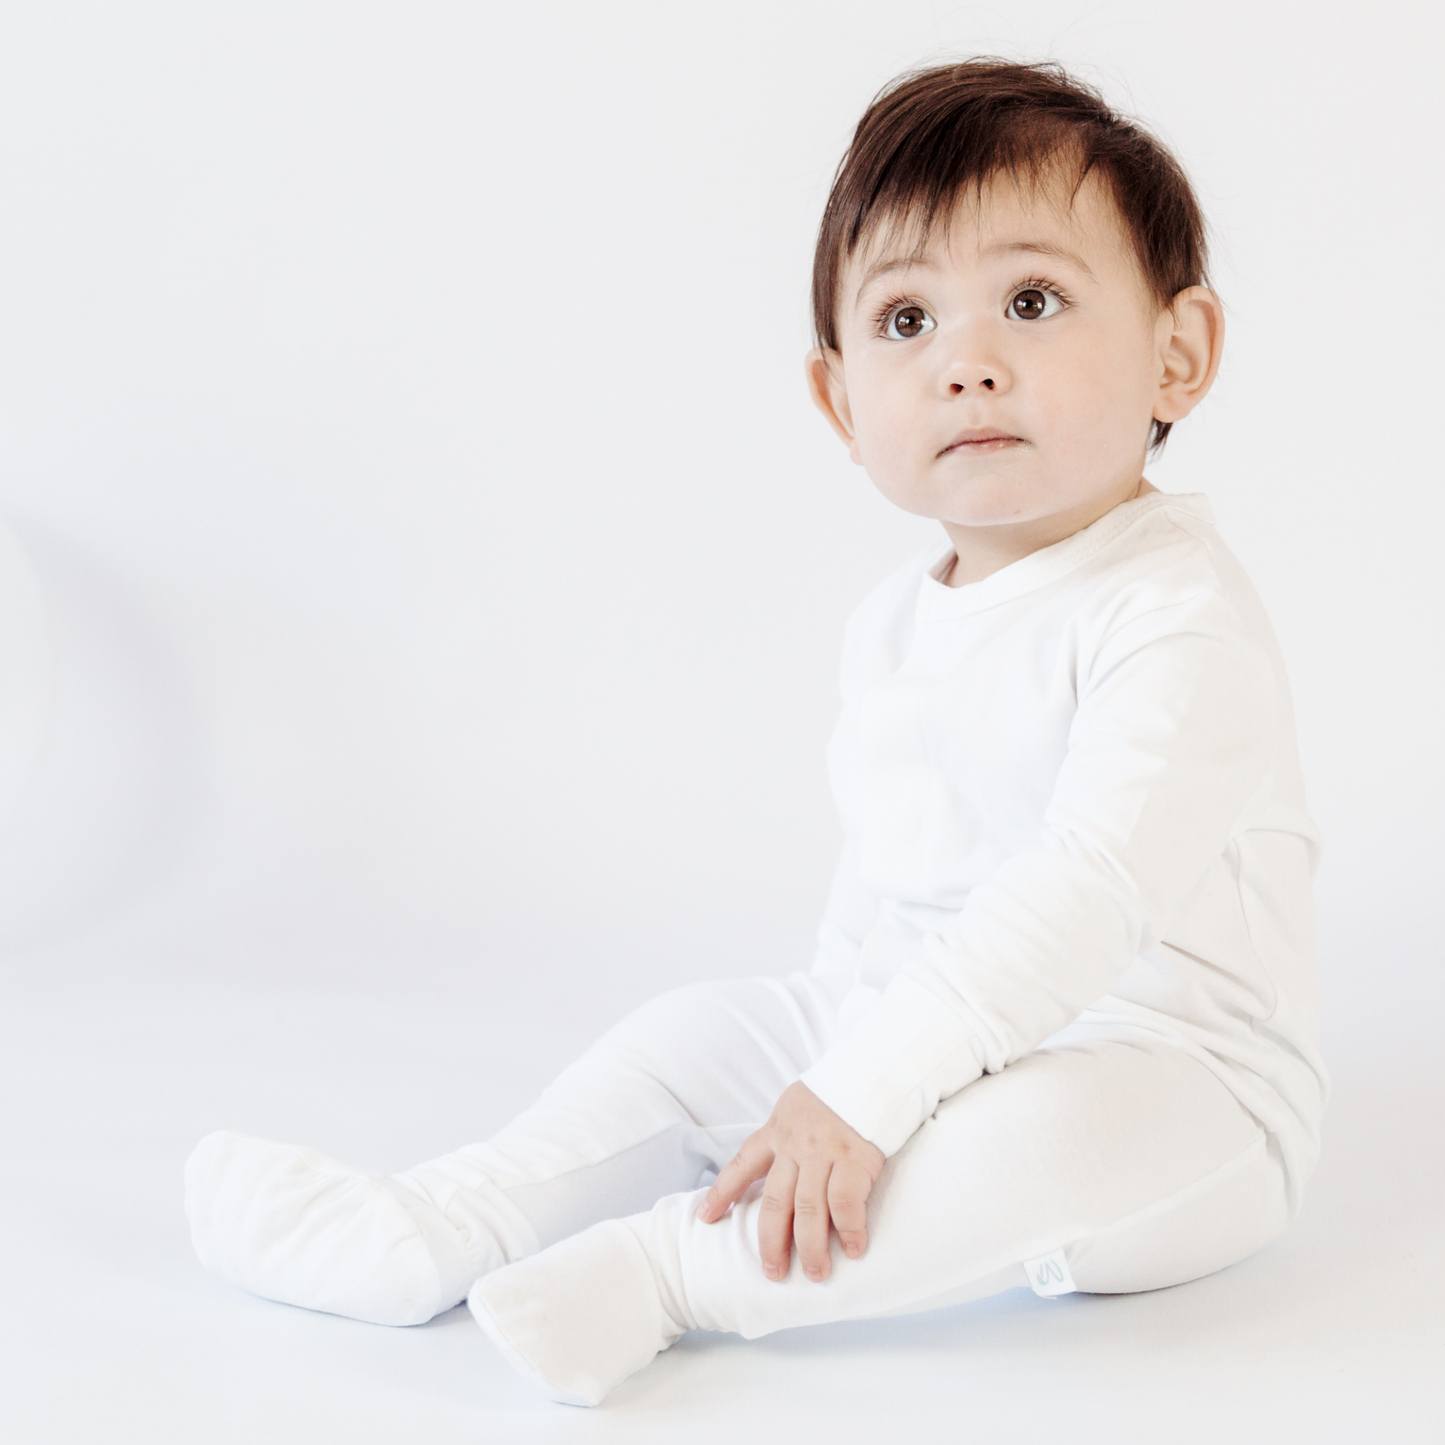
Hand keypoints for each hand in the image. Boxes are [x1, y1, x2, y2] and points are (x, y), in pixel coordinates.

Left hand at [696, 1081, 884, 1281]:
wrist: (872, 1073)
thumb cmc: (834, 1097)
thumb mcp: (795, 1109)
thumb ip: (782, 1138)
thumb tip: (773, 1175)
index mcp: (776, 1131)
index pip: (741, 1164)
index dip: (721, 1193)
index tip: (704, 1218)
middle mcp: (795, 1144)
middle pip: (775, 1202)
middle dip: (771, 1242)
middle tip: (773, 1272)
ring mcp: (825, 1152)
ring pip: (808, 1210)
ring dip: (811, 1247)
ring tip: (816, 1273)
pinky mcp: (856, 1158)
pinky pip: (847, 1203)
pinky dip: (850, 1230)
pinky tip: (854, 1249)